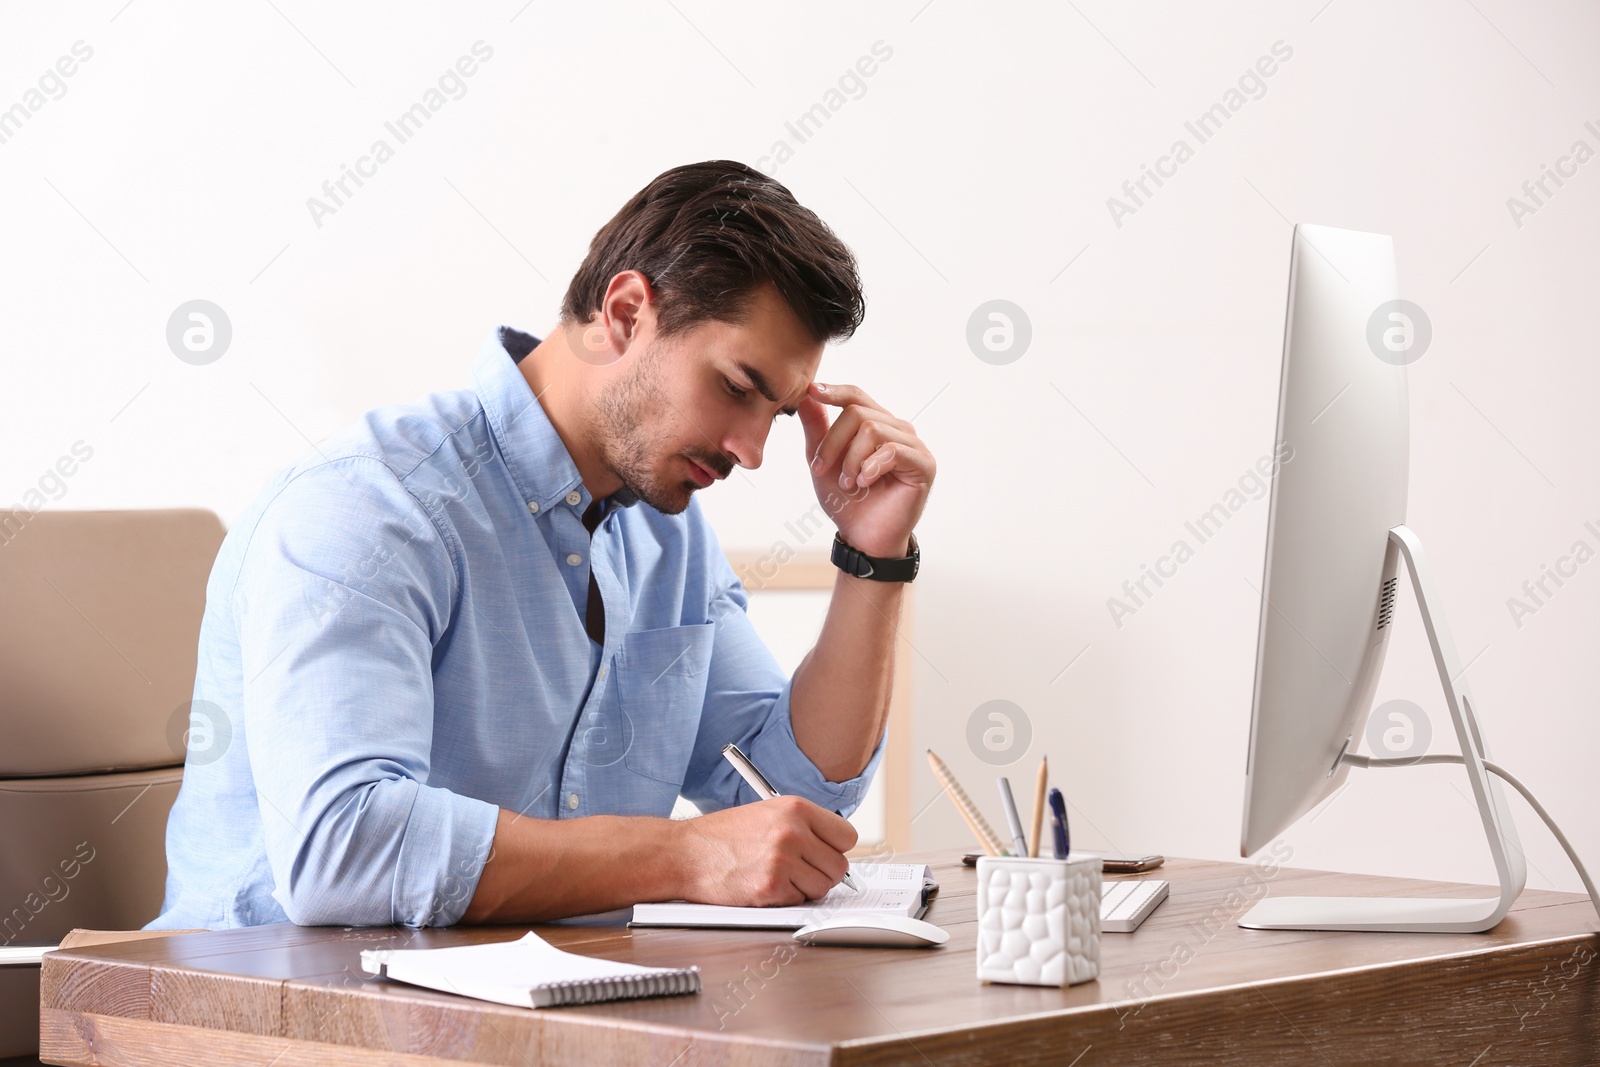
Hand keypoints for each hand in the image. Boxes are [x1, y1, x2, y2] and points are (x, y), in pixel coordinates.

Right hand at [671, 795, 857, 906]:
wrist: (685, 853)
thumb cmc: (722, 836)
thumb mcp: (768, 813)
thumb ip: (804, 827)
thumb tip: (835, 850)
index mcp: (795, 808)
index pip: (847, 836)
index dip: (836, 849)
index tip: (825, 853)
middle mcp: (792, 832)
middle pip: (839, 866)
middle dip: (822, 873)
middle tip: (800, 871)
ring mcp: (782, 860)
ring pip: (822, 888)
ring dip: (804, 889)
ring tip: (778, 877)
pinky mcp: (770, 888)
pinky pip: (798, 901)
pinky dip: (784, 899)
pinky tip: (763, 885)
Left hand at [798, 382, 934, 558]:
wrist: (864, 538)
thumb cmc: (848, 502)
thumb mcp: (825, 462)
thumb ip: (817, 429)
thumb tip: (807, 394)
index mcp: (877, 425)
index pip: (857, 397)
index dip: (834, 391)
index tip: (811, 392)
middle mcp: (898, 430)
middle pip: (858, 413)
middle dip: (832, 442)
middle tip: (821, 470)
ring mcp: (913, 446)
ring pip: (872, 429)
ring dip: (851, 460)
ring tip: (849, 484)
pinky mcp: (923, 464)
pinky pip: (891, 450)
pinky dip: (870, 467)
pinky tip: (865, 483)